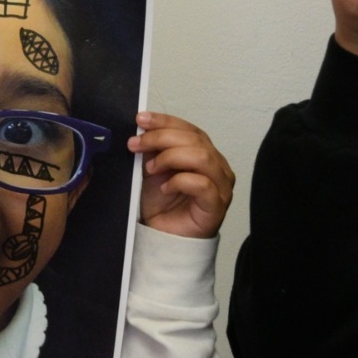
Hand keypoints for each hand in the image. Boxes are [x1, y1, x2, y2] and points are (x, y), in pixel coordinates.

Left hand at [129, 113, 234, 239]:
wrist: (163, 238)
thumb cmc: (162, 204)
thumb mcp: (153, 169)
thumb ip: (154, 149)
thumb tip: (144, 128)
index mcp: (205, 153)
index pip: (189, 129)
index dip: (165, 121)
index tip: (140, 119)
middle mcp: (218, 166)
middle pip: (195, 140)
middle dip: (161, 138)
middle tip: (136, 145)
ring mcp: (221, 186)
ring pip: (202, 157)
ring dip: (170, 157)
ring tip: (151, 169)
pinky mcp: (217, 205)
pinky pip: (202, 184)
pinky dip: (179, 181)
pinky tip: (165, 188)